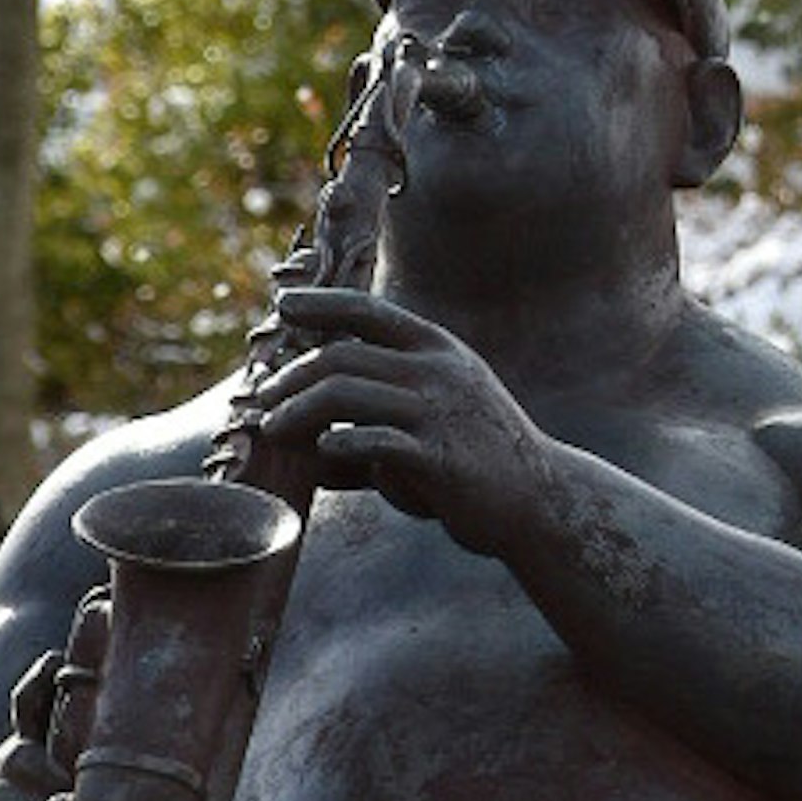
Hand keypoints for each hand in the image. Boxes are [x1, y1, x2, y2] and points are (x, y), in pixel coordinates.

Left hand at [243, 287, 564, 571]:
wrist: (539, 498)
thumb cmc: (476, 457)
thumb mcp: (435, 418)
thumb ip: (381, 418)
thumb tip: (313, 443)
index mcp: (437, 349)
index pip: (367, 311)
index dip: (321, 302)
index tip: (283, 303)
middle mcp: (437, 370)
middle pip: (342, 357)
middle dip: (291, 376)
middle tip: (261, 398)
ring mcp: (439, 411)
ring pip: (346, 394)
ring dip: (298, 411)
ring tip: (272, 431)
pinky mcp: (439, 456)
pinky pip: (375, 441)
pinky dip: (339, 442)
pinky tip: (320, 450)